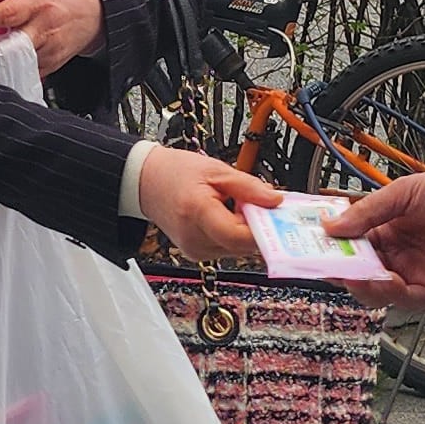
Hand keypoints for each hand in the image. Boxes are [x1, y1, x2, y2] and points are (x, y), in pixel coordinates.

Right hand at [138, 147, 281, 264]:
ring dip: (246, 229)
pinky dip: (235, 233)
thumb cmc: (175, 173)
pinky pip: (228, 247)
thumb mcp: (216, 169)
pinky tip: (227, 215)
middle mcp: (194, 238)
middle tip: (262, 204)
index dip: (263, 228)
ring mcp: (195, 249)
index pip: (239, 235)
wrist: (146, 182)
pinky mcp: (197, 253)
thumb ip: (249, 186)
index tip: (278, 216)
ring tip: (236, 205)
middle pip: (242, 244)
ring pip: (238, 249)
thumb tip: (275, 200)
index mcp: (197, 212)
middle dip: (258, 226)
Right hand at [328, 168, 424, 305]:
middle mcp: (395, 255)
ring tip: (354, 274)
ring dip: (362, 285)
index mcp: (383, 232)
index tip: (312, 249)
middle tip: (326, 266)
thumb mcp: (399, 195)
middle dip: (341, 270)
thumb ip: (365, 213)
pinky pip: (402, 299)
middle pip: (358, 273)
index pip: (349, 248)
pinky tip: (385, 279)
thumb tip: (330, 225)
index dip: (331, 250)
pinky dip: (389, 293)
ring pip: (376, 291)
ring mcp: (411, 274)